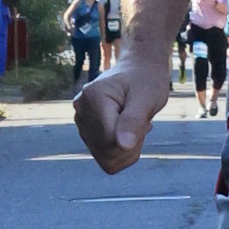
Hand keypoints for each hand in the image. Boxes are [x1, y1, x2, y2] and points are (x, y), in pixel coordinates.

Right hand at [74, 48, 171, 174]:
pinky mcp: (85, 131)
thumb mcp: (147, 98)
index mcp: (93, 97)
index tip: (145, 122)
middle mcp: (81, 110)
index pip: (110, 142)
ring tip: (134, 124)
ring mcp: (81, 122)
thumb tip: (123, 146)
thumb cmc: (146, 80)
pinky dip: (121, 149)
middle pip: (107, 153)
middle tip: (141, 123)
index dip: (134, 140)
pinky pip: (104, 157)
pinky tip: (127, 130)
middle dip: (131, 145)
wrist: (138, 69)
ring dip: (127, 148)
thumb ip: (134, 121)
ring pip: (105, 158)